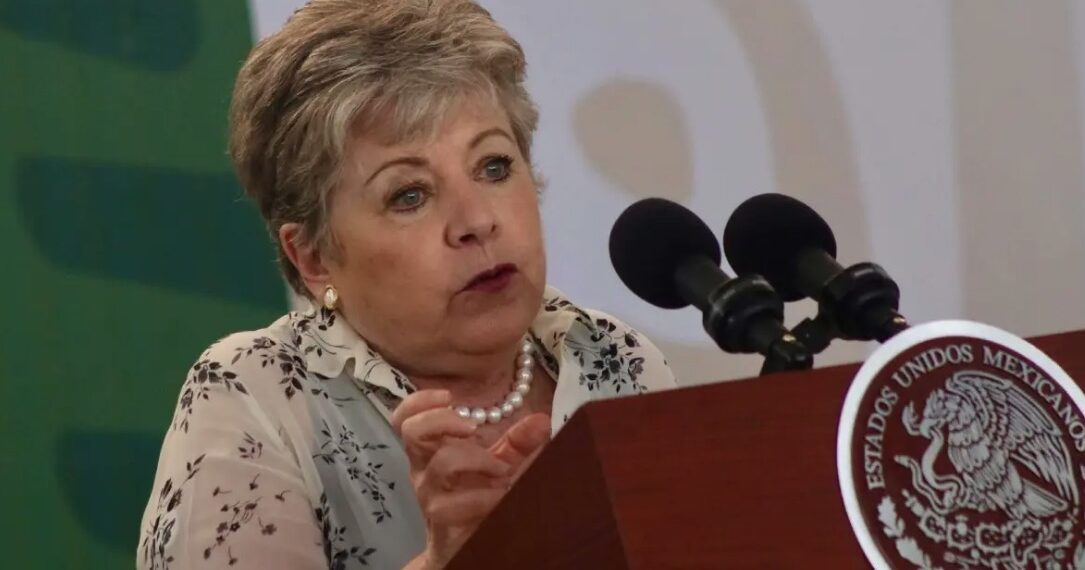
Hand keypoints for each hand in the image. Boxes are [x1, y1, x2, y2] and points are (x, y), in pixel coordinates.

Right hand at [393, 390, 549, 568]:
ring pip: (443, 463)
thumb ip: (518, 443)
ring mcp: (429, 494)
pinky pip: (457, 502)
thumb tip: (541, 420)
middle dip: (443, 420)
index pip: (405, 419)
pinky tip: (503, 495)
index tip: (450, 396)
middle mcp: (423, 469)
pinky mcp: (441, 519)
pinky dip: (487, 495)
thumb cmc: (478, 499)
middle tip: (472, 427)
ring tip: (502, 470)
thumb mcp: (499, 465)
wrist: (468, 547)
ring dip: (480, 459)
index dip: (420, 401)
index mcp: (430, 451)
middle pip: (411, 431)